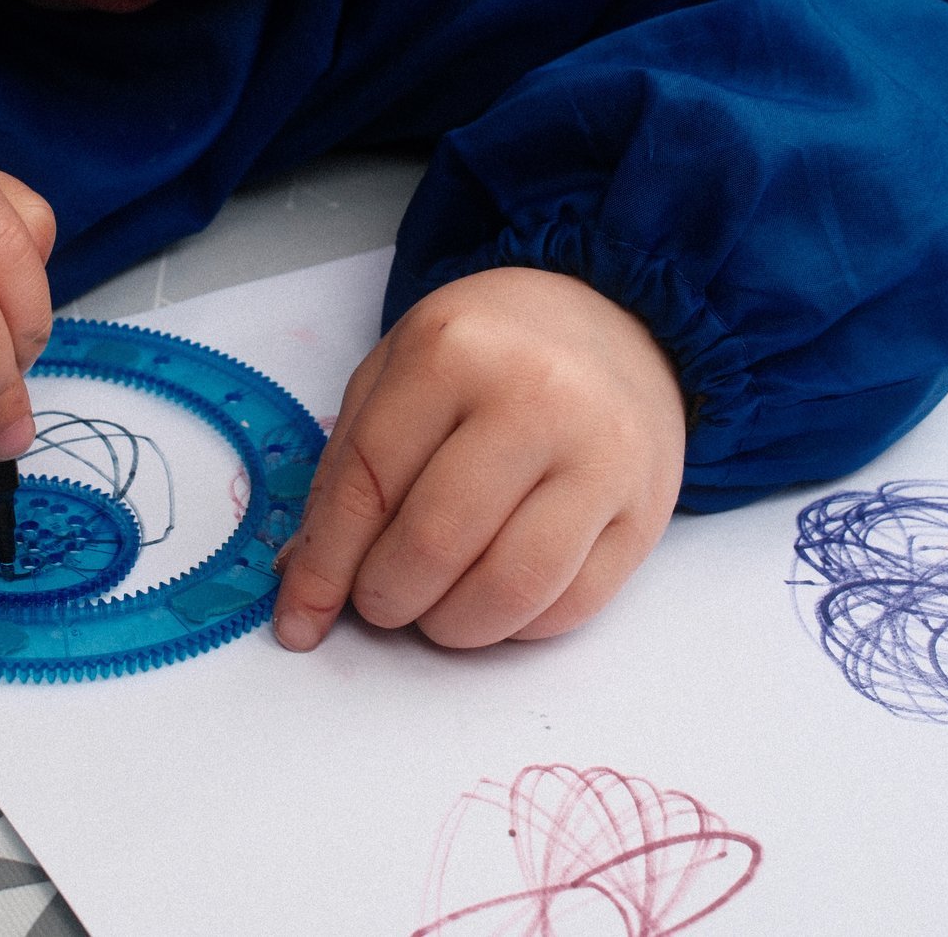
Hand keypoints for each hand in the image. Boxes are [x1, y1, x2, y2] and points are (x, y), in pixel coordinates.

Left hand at [273, 267, 685, 650]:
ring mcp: (603, 457)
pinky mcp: (646, 513)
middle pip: (434, 545)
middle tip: (379, 600)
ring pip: (508, 591)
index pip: (370, 484)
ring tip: (433, 608)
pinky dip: (515, 626)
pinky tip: (494, 598)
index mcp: (453, 351)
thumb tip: (303, 577)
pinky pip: (569, 608)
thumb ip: (348, 467)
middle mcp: (537, 397)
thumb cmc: (492, 351)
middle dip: (386, 599)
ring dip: (450, 626)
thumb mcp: (400, 370)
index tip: (301, 617)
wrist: (617, 322)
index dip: (326, 566)